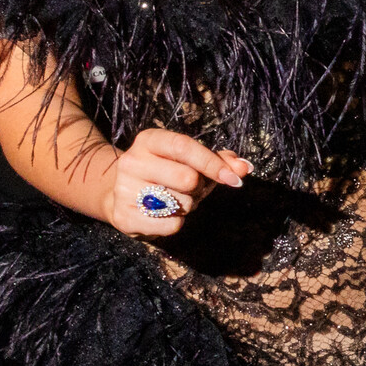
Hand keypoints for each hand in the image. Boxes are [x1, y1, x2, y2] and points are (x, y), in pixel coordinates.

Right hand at [101, 129, 252, 237]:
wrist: (120, 192)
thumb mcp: (187, 160)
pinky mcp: (123, 217)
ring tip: (174, 199)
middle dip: (199, 188)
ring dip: (188, 206)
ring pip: (181, 204)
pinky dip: (176, 223)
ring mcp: (124, 190)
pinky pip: (171, 225)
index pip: (184, 147)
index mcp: (149, 140)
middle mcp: (132, 161)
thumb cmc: (164, 172)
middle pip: (186, 178)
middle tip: (191, 189)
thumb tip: (245, 167)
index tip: (235, 179)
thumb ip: (218, 161)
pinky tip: (164, 214)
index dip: (212, 163)